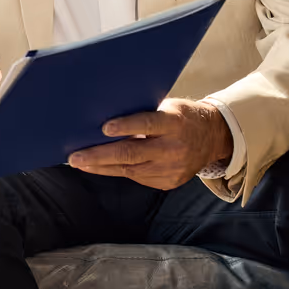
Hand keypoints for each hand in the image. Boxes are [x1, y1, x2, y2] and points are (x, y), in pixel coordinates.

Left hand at [66, 98, 232, 189]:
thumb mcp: (167, 107)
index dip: (125, 126)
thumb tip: (104, 118)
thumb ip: (142, 113)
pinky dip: (118, 171)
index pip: (147, 123)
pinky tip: (100, 167)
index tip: (103, 128)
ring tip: (80, 162)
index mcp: (174, 123)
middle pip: (132, 153)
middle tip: (74, 157)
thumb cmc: (181, 117)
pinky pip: (138, 178)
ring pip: (130, 170)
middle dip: (99, 155)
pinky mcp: (170, 182)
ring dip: (102, 167)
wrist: (213, 138)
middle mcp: (174, 148)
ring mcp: (173, 168)